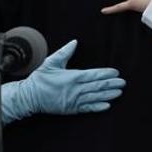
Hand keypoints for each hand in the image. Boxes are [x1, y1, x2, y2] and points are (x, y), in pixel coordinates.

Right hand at [7, 40, 125, 118]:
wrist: (29, 97)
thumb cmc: (40, 79)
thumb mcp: (51, 62)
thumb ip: (64, 52)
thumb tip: (74, 42)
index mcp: (71, 77)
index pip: (93, 75)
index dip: (105, 74)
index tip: (116, 72)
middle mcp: (75, 90)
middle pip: (97, 86)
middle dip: (111, 84)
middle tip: (123, 83)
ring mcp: (73, 101)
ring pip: (95, 97)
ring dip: (108, 95)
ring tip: (119, 92)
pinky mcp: (71, 109)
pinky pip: (87, 108)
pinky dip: (98, 107)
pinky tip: (107, 106)